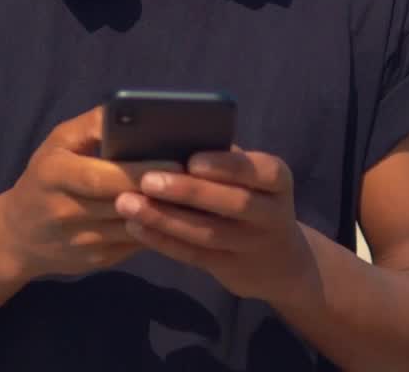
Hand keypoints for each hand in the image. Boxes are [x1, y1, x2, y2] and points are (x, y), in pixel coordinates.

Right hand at [0, 106, 182, 278]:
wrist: (17, 236)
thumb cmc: (45, 177)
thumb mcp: (58, 143)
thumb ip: (92, 125)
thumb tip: (132, 109)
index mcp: (54, 175)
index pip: (103, 177)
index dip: (140, 172)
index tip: (176, 161)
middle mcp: (65, 212)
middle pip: (123, 204)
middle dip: (162, 192)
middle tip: (198, 178)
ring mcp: (82, 242)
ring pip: (136, 228)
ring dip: (168, 213)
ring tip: (200, 195)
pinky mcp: (98, 262)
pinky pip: (137, 244)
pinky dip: (160, 229)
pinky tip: (183, 216)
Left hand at [113, 148, 314, 303]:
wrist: (280, 260)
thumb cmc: (252, 197)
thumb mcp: (251, 178)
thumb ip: (222, 160)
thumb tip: (171, 139)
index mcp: (277, 181)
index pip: (263, 171)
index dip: (228, 166)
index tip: (192, 160)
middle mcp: (272, 214)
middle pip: (234, 204)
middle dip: (188, 191)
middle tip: (147, 180)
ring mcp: (253, 246)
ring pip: (208, 234)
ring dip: (165, 218)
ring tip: (128, 203)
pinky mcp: (230, 269)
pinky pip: (194, 256)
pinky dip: (163, 241)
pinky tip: (135, 227)